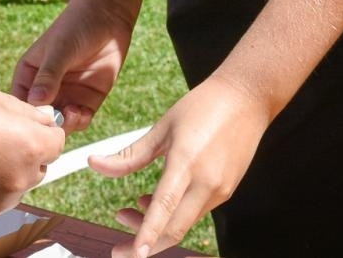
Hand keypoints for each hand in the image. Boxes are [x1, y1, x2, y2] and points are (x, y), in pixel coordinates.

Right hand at [0, 88, 65, 228]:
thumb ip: (29, 114)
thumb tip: (46, 121)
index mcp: (30, 147)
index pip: (57, 143)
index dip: (43, 132)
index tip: (25, 127)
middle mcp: (20, 180)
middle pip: (38, 168)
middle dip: (25, 154)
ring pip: (15, 187)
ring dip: (4, 173)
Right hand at [11, 0, 134, 132]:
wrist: (108, 15)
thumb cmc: (76, 25)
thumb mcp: (59, 49)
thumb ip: (49, 75)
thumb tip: (36, 101)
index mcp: (28, 75)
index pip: (20, 103)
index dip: (24, 116)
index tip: (34, 120)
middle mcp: (45, 90)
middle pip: (40, 118)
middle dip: (46, 125)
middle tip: (56, 122)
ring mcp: (67, 95)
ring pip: (60, 123)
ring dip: (65, 125)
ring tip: (71, 113)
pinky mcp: (87, 99)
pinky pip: (80, 119)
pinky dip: (80, 121)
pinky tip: (82, 113)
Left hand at [89, 76, 271, 257]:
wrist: (247, 99)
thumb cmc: (203, 107)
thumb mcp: (162, 127)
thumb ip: (130, 155)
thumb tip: (95, 163)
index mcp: (187, 161)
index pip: (164, 207)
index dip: (146, 233)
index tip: (133, 254)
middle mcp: (207, 181)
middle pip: (175, 229)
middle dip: (145, 243)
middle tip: (118, 247)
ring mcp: (220, 189)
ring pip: (184, 223)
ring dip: (156, 225)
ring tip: (129, 207)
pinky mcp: (226, 191)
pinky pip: (195, 212)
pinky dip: (173, 214)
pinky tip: (156, 199)